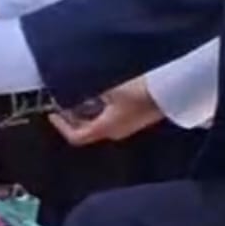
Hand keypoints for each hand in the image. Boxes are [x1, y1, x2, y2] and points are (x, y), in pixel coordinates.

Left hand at [49, 78, 163, 147]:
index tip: (52, 113)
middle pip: (85, 130)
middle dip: (72, 117)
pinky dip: (100, 109)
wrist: (172, 91)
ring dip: (86, 112)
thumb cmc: (141, 92)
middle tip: (64, 101)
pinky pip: (110, 118)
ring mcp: (125, 127)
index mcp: (105, 128)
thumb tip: (72, 89)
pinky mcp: (134, 119)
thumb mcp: (109, 89)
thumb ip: (89, 92)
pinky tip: (100, 93)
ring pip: (98, 123)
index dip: (61, 126)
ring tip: (80, 94)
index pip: (76, 136)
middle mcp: (114, 132)